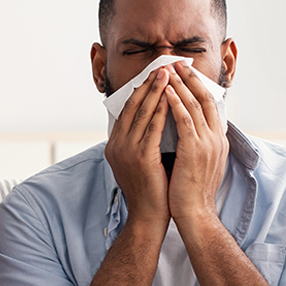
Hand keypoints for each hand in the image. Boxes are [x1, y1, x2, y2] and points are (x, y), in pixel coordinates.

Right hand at [104, 67, 170, 232]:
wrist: (149, 218)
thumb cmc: (152, 191)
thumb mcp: (142, 161)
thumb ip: (143, 141)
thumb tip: (156, 119)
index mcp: (114, 146)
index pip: (127, 111)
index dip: (141, 91)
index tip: (154, 76)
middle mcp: (116, 146)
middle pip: (132, 107)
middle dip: (148, 85)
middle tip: (161, 67)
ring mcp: (126, 151)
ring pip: (141, 112)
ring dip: (155, 91)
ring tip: (167, 74)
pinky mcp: (140, 157)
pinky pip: (151, 127)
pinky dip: (161, 109)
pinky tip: (171, 96)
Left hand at [165, 62, 227, 229]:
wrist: (195, 214)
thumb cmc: (191, 192)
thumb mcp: (198, 163)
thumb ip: (195, 144)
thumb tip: (185, 132)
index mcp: (218, 141)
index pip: (211, 106)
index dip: (199, 87)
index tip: (187, 73)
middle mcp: (217, 138)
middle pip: (206, 99)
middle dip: (191, 78)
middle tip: (178, 62)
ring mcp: (208, 143)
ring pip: (195, 104)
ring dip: (181, 85)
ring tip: (169, 70)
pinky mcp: (195, 149)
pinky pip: (185, 119)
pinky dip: (176, 102)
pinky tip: (165, 91)